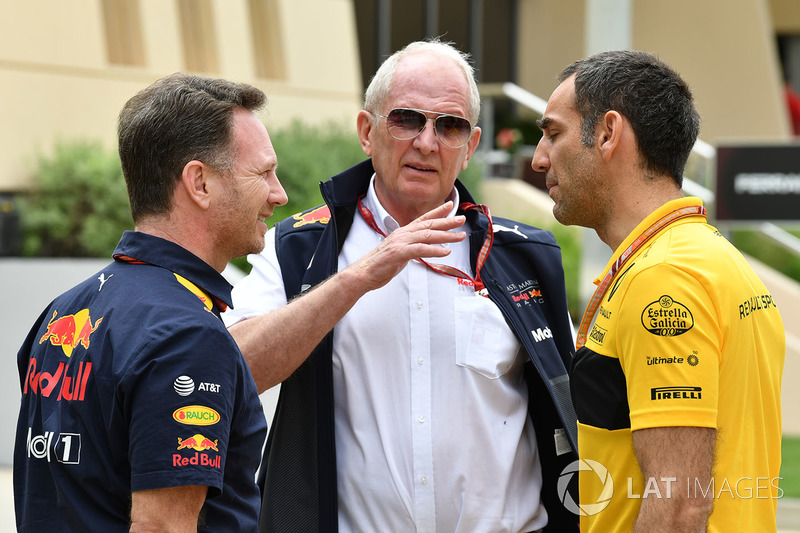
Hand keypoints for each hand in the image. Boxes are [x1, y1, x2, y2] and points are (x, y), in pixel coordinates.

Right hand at [351, 201, 465, 290]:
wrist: (363, 273)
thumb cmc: (380, 265)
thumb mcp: (398, 252)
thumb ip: (410, 248)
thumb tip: (421, 249)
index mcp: (402, 233)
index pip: (423, 219)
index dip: (437, 212)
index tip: (450, 206)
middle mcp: (402, 234)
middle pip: (428, 224)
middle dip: (447, 221)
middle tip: (462, 219)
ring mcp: (400, 242)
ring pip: (427, 235)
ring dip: (446, 235)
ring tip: (459, 236)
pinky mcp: (399, 253)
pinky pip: (420, 250)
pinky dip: (434, 250)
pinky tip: (445, 251)